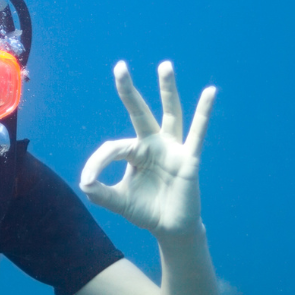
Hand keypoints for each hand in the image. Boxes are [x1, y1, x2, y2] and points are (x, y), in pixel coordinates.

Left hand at [80, 61, 215, 238]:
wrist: (170, 228)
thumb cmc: (146, 211)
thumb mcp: (119, 201)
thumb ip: (100, 192)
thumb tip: (84, 181)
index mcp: (136, 152)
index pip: (113, 148)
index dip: (97, 162)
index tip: (88, 180)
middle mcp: (154, 145)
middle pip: (139, 113)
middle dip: (128, 91)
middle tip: (119, 66)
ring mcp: (172, 149)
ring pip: (171, 114)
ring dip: (167, 90)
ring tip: (164, 66)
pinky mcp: (188, 159)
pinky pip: (197, 133)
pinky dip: (204, 113)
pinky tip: (210, 93)